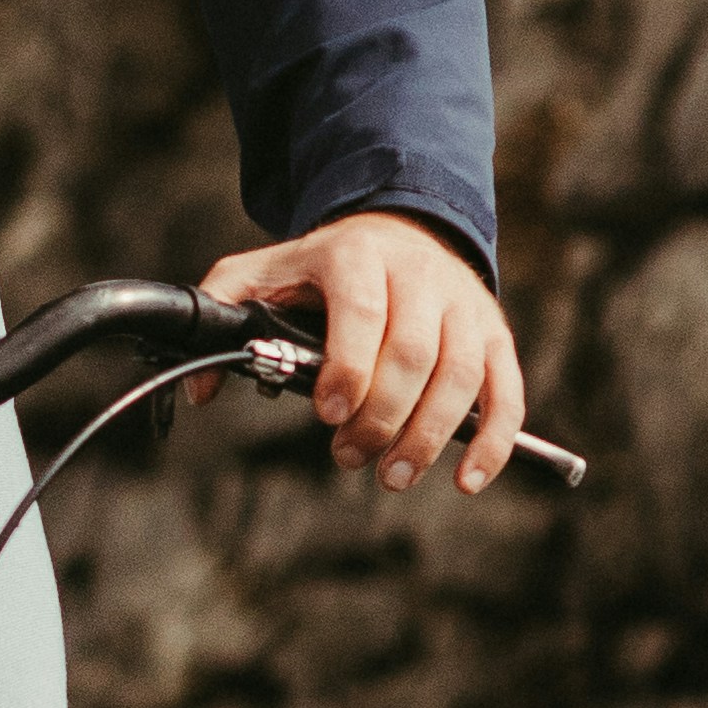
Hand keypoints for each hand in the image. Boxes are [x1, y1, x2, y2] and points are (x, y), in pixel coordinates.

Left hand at [200, 209, 528, 495]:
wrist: (402, 228)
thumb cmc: (328, 266)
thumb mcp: (269, 269)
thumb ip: (224, 311)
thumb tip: (201, 391)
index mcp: (357, 256)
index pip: (362, 312)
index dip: (349, 367)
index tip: (328, 413)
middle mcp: (419, 276)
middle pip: (414, 353)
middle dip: (381, 416)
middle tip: (350, 457)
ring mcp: (463, 305)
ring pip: (460, 376)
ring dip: (429, 437)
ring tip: (393, 476)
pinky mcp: (493, 334)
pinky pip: (506, 390)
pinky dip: (494, 440)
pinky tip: (468, 479)